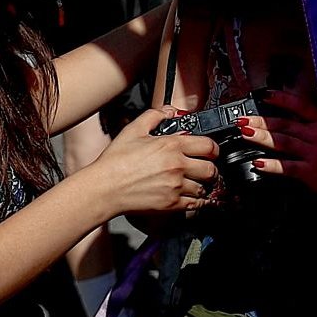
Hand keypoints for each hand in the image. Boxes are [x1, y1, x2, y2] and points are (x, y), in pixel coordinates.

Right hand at [88, 108, 219, 219]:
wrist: (103, 189)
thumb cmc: (115, 162)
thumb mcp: (134, 130)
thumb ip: (154, 116)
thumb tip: (168, 111)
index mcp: (172, 146)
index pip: (208, 146)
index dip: (213, 149)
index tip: (212, 152)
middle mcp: (177, 166)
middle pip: (211, 169)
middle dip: (211, 168)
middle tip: (207, 169)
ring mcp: (175, 186)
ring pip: (204, 187)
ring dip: (203, 185)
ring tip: (198, 183)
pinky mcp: (169, 204)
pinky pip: (194, 204)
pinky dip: (198, 201)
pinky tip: (194, 198)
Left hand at [235, 91, 316, 197]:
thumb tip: (300, 122)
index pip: (301, 106)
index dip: (282, 99)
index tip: (265, 95)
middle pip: (285, 124)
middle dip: (261, 121)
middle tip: (243, 120)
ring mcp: (315, 152)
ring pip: (283, 142)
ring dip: (262, 137)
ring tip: (246, 134)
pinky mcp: (312, 171)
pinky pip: (288, 167)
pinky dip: (272, 165)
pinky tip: (258, 163)